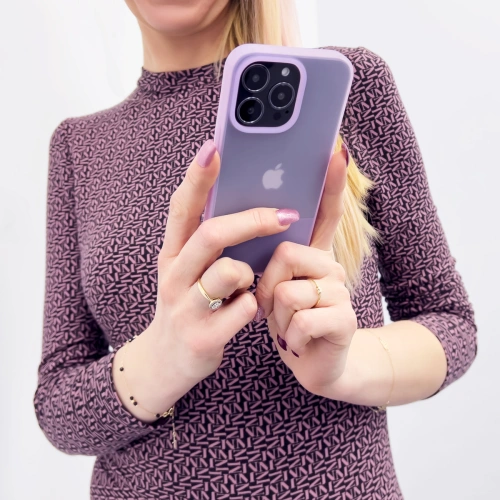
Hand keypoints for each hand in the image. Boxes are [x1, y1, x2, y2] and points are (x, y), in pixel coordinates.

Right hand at [149, 140, 299, 385]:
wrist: (166, 362)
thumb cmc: (188, 306)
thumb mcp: (190, 272)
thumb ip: (210, 245)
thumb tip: (250, 208)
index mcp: (172, 253)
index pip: (182, 208)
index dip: (198, 178)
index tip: (215, 147)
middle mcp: (174, 275)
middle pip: (211, 235)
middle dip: (251, 221)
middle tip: (285, 215)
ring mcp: (185, 307)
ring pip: (228, 273)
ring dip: (249, 275)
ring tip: (246, 286)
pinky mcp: (202, 337)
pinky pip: (242, 310)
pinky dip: (253, 307)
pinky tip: (248, 312)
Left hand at [254, 146, 357, 398]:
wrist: (312, 363)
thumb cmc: (288, 318)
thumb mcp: (275, 285)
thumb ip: (270, 255)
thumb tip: (265, 219)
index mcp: (312, 254)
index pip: (324, 211)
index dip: (331, 182)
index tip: (336, 149)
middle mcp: (331, 266)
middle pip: (286, 252)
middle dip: (267, 285)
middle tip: (273, 305)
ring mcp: (341, 293)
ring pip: (288, 291)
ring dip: (277, 316)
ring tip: (288, 325)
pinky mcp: (345, 321)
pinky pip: (299, 319)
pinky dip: (290, 336)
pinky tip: (301, 341)